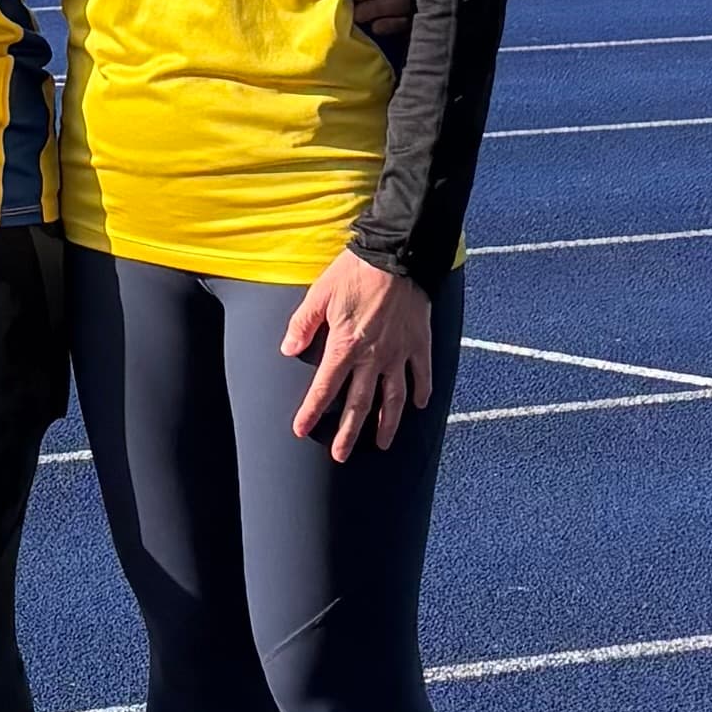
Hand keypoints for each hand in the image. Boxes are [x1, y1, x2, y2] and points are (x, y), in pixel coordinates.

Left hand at [282, 252, 430, 459]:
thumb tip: (288, 349)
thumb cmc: (355, 272)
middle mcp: (373, 357)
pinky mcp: (419, 343)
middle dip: (348, 433)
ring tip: (382, 443)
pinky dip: (421, 391)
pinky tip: (419, 405)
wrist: (398, 255)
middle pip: (359, 404)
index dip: (311, 411)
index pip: (325, 388)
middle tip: (340, 455)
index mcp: (345, 346)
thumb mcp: (319, 294)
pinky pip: (422, 374)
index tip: (301, 430)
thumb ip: (302, 325)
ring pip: (394, 398)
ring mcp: (399, 353)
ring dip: (387, 424)